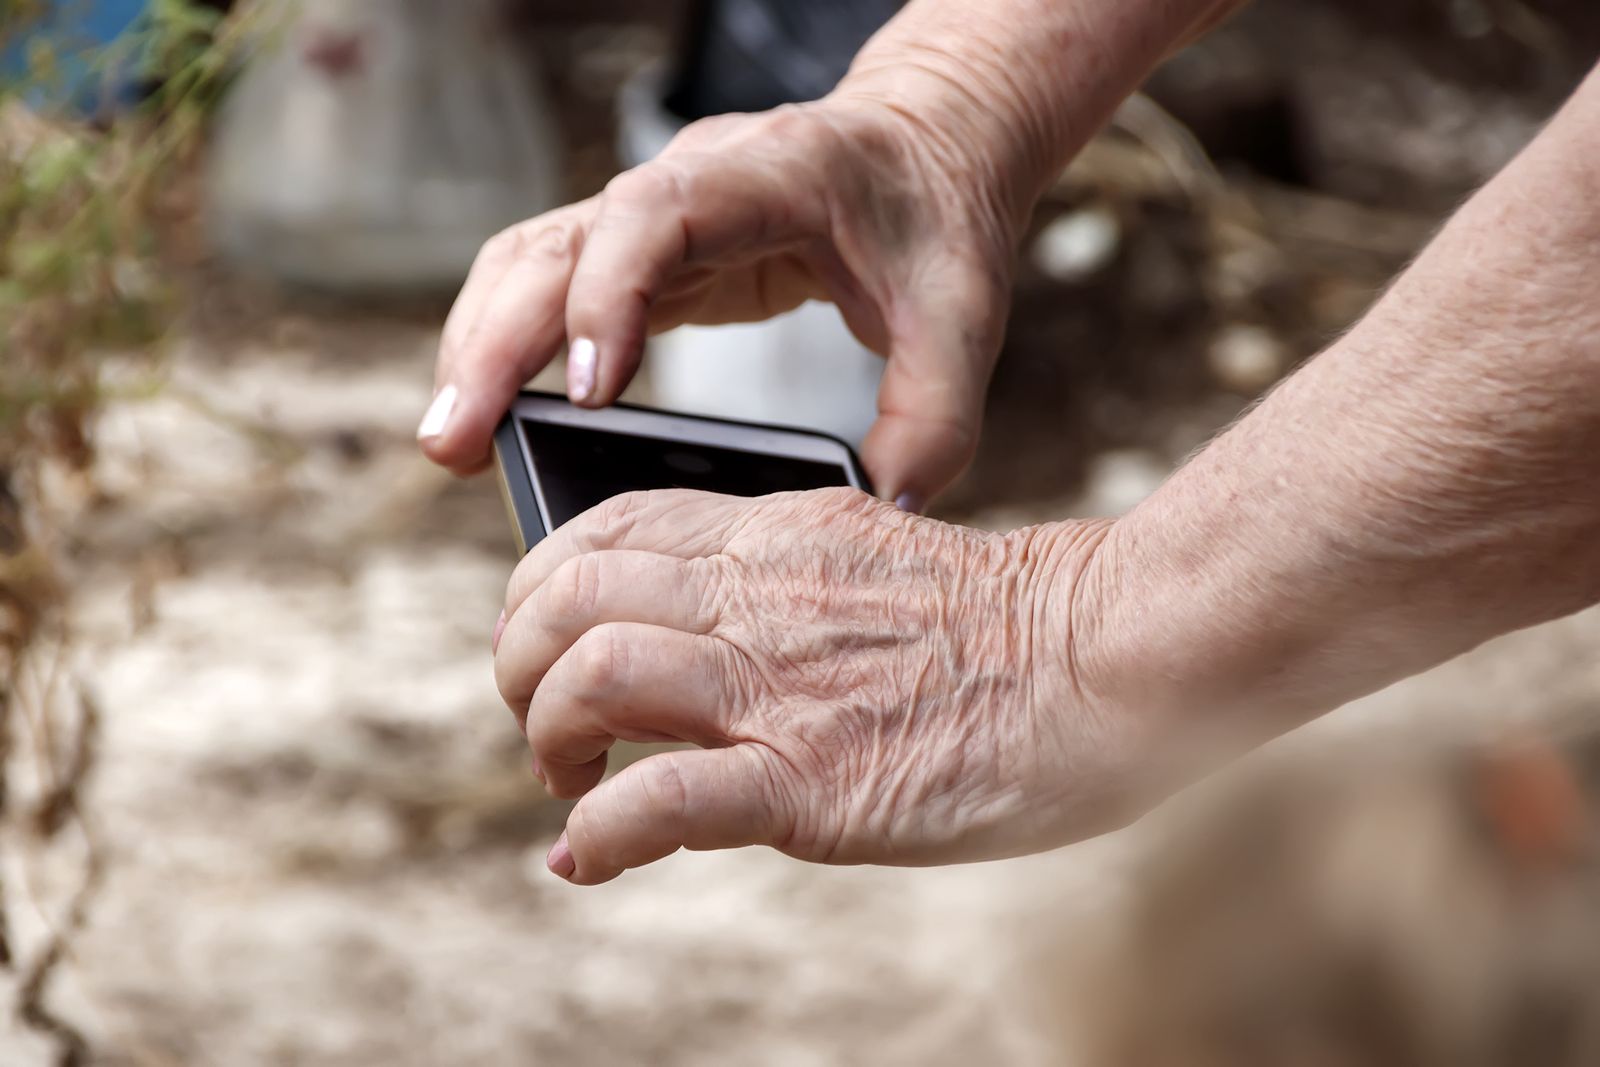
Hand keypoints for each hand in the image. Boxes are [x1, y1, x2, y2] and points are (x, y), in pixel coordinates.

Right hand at [419, 94, 1020, 508]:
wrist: (924, 151)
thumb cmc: (936, 223)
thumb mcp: (964, 317)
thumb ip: (935, 417)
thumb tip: (881, 512)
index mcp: (770, 176)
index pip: (655, 216)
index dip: (609, 296)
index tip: (588, 389)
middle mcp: (690, 179)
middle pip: (560, 242)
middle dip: (496, 340)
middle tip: (455, 440)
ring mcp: (654, 210)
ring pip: (532, 258)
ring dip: (479, 344)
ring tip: (451, 442)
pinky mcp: (641, 251)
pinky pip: (550, 283)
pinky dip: (507, 342)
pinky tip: (487, 411)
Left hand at [491, 487, 1138, 884]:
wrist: (1107, 658)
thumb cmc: (1009, 626)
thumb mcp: (870, 556)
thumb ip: (780, 579)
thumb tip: (707, 634)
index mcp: (773, 536)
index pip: (605, 528)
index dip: (539, 585)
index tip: (541, 639)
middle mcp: (757, 596)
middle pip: (569, 593)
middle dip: (517, 661)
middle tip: (542, 721)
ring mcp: (778, 684)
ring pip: (595, 674)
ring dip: (549, 735)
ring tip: (564, 781)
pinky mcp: (811, 778)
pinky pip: (664, 797)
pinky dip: (603, 830)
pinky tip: (588, 855)